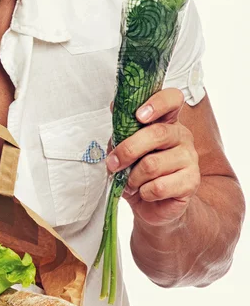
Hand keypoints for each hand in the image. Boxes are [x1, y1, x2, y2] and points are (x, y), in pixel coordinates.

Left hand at [106, 88, 200, 226]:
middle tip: (114, 163)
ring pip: (153, 164)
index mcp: (167, 120)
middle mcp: (182, 135)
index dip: (157, 103)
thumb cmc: (138, 171)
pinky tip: (145, 192)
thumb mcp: (125, 146)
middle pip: (156, 134)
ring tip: (131, 182)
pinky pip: (159, 186)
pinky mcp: (192, 182)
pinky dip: (144, 192)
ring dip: (133, 177)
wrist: (152, 206)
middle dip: (128, 150)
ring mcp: (190, 158)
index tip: (139, 115)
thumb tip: (114, 106)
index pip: (172, 99)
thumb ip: (122, 128)